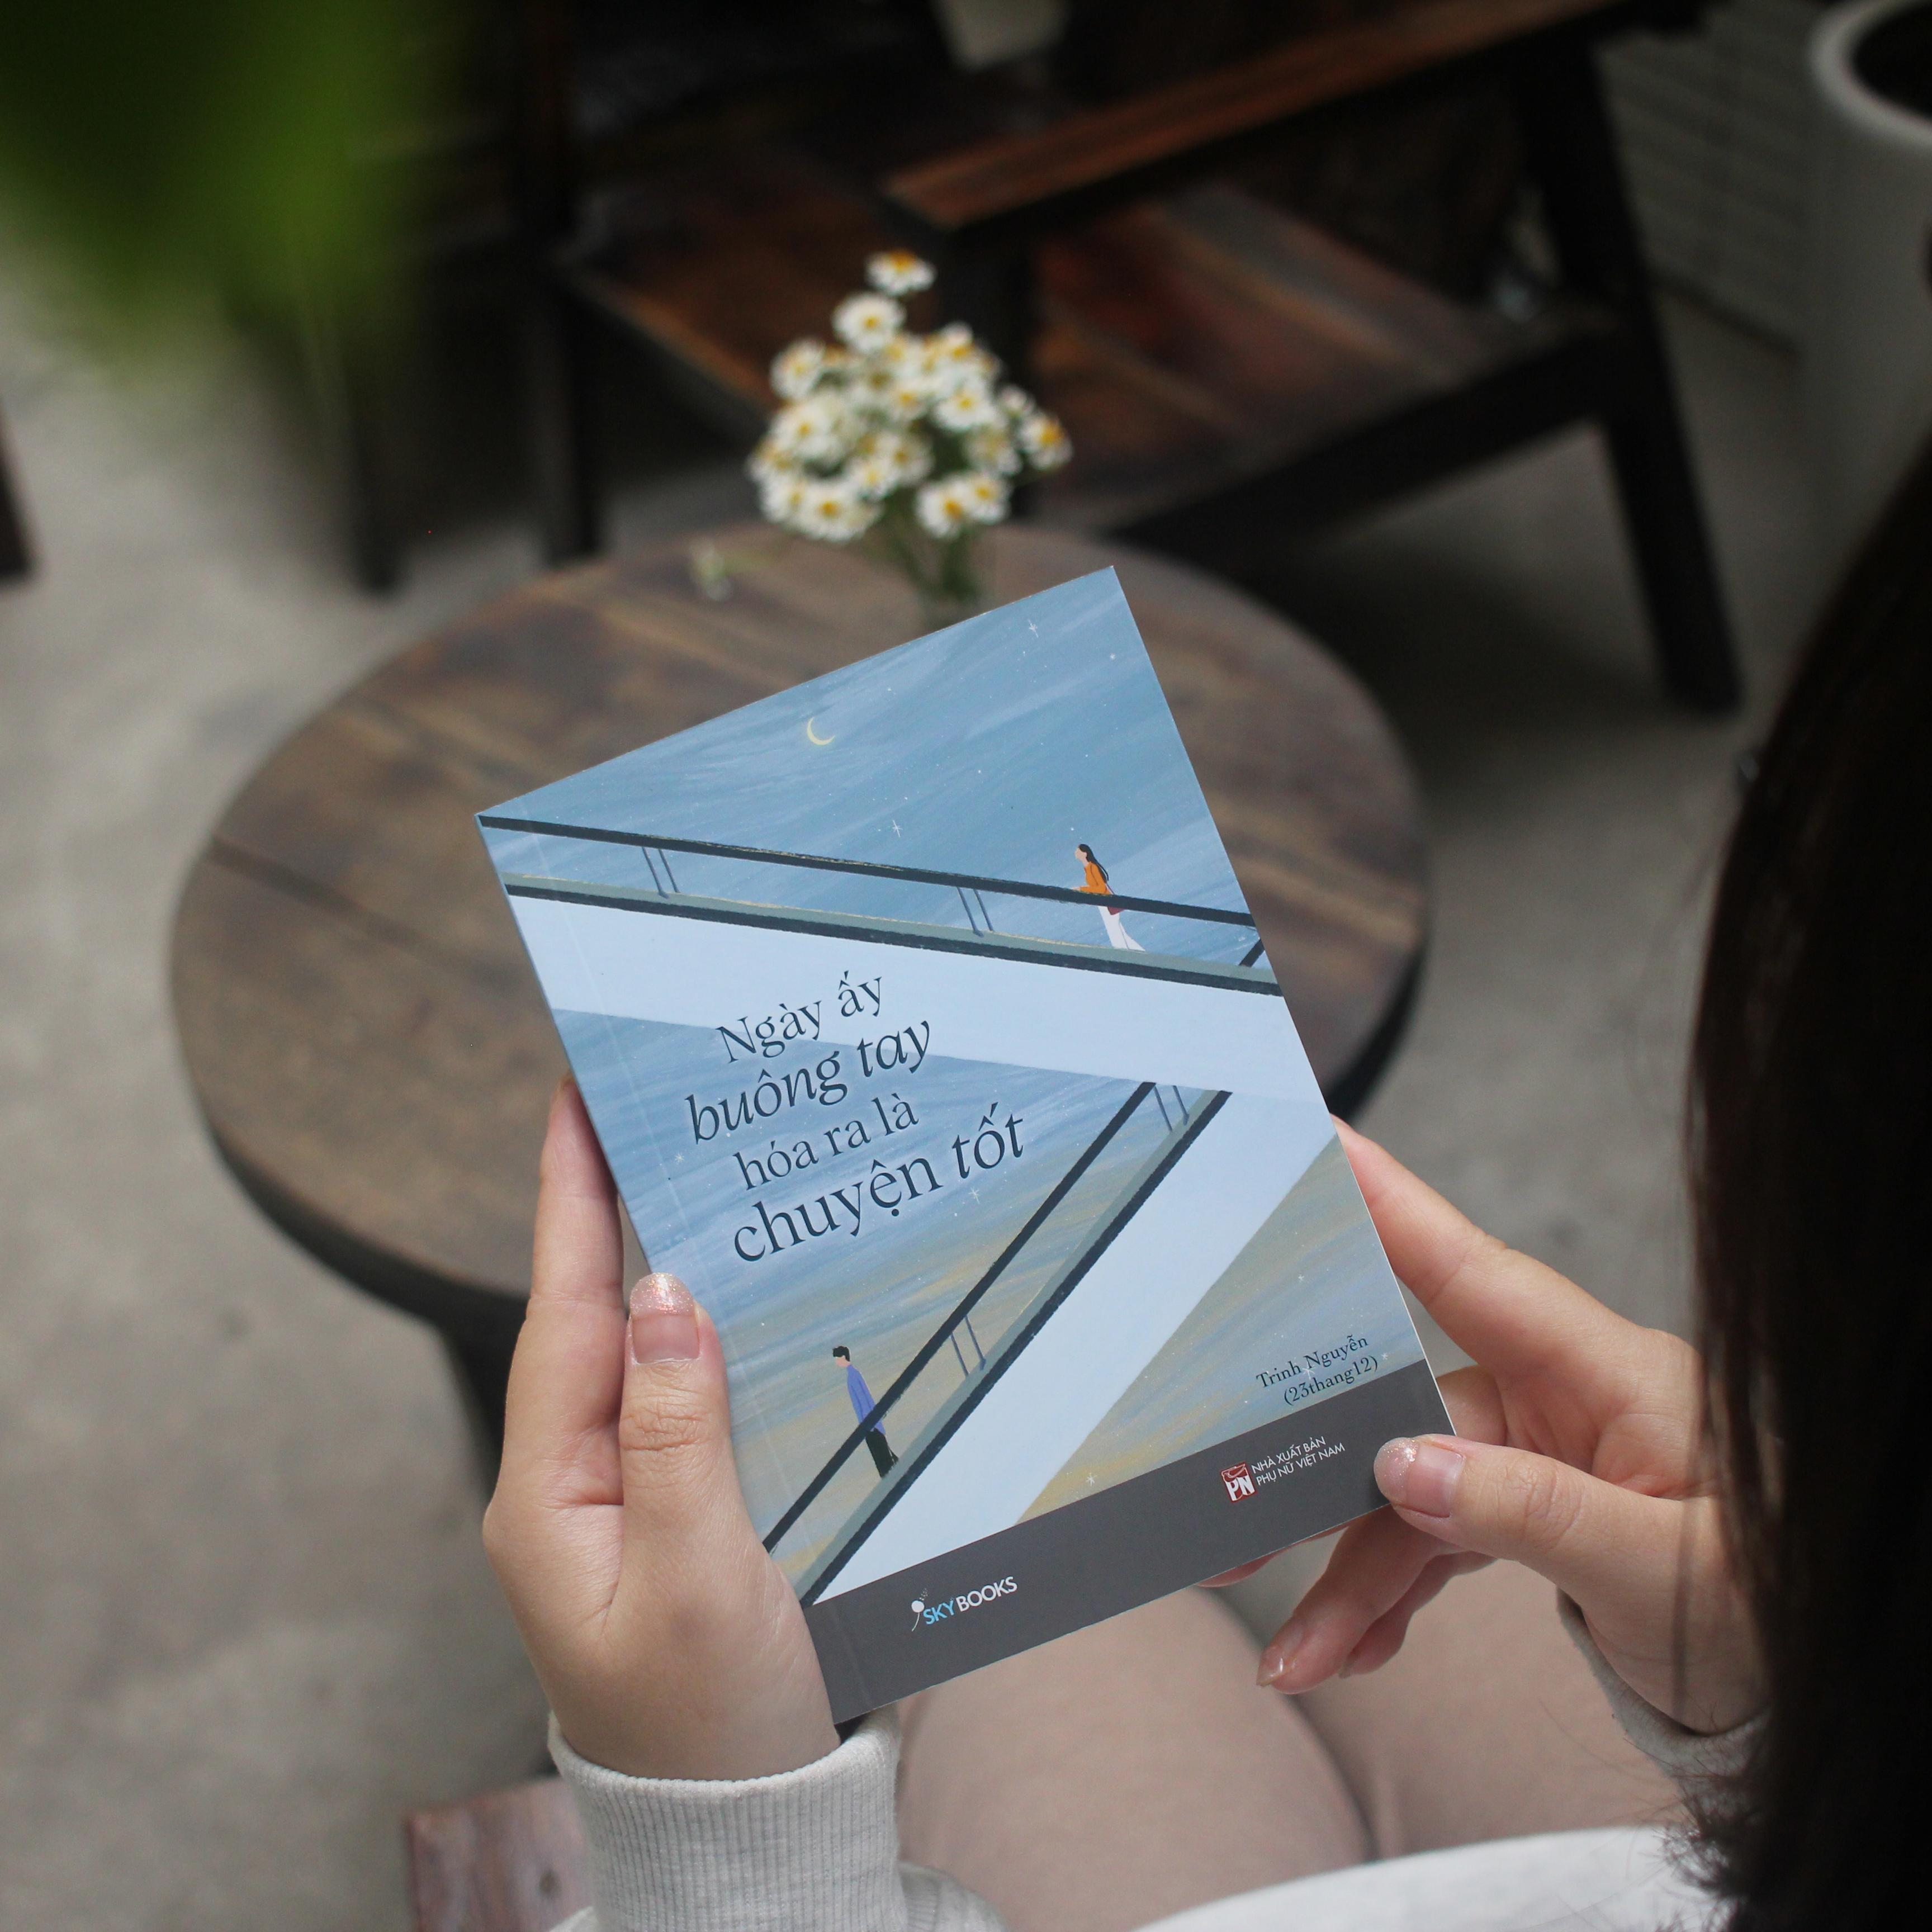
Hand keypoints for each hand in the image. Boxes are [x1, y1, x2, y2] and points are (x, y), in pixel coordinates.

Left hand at [483, 1080, 837, 1779]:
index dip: (569, 1201)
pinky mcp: (675, 1513)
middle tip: (642, 1100)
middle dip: (615, 1207)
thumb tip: (669, 1294)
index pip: (562, 1314)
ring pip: (647, 1352)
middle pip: (597, 1316)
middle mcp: (573, 1484)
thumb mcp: (698, 1582)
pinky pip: (687, 1398)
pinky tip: (744, 1296)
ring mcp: (621, 1499)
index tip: (571, 1096)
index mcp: (548, 1496)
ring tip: (693, 1168)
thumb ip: (679, 1435)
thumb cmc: (711, 1725)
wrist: (743, 1828)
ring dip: (669, 1262)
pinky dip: (714, 1334)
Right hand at [1249, 1124, 1760, 1734]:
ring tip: (1302, 1655)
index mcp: (1608, 1374)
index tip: (1318, 1142)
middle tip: (1239, 1534)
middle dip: (1325, 1478)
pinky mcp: (1527, 1506)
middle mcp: (1561, 1397)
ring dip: (1352, 1577)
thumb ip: (1532, 1513)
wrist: (1812, 1678)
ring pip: (1409, 1494)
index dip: (1391, 1205)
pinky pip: (1435, 1537)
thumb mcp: (1661, 1571)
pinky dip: (1389, 1596)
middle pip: (1412, 1409)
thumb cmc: (1767, 1604)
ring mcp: (1540, 1451)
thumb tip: (1403, 1468)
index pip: (1477, 1272)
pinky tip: (1355, 1646)